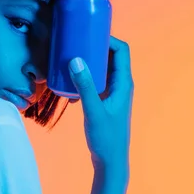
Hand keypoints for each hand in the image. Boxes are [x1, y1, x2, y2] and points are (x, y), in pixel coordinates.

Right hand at [68, 36, 133, 171]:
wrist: (110, 160)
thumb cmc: (106, 137)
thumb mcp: (93, 110)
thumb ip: (85, 86)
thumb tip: (76, 60)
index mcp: (123, 83)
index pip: (121, 51)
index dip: (108, 38)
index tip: (90, 33)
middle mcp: (120, 85)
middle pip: (110, 57)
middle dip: (93, 49)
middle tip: (75, 43)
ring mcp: (112, 93)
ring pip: (101, 70)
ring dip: (87, 65)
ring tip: (70, 61)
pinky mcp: (104, 102)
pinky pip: (94, 83)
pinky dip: (83, 80)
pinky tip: (70, 89)